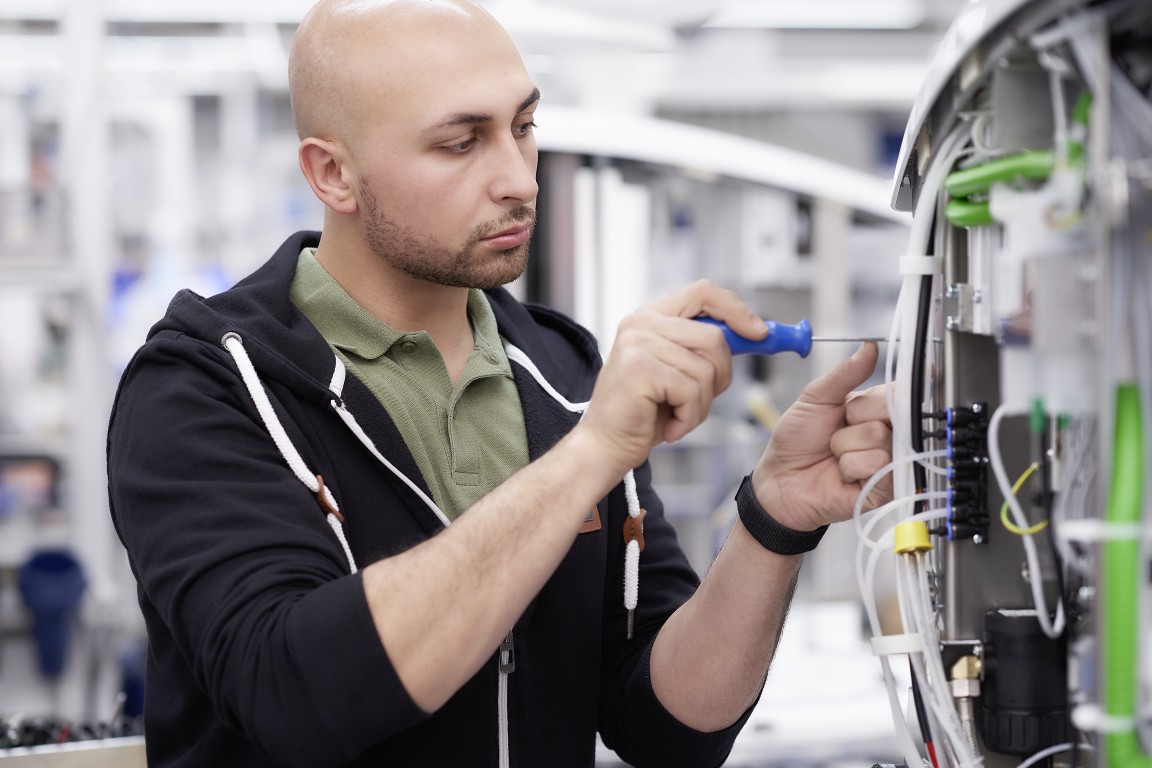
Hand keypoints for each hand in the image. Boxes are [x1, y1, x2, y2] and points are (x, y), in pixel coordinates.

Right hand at [577, 280, 766, 475]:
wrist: (605, 445)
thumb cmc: (644, 411)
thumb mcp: (679, 369)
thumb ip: (705, 347)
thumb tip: (757, 332)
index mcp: (652, 316)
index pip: (704, 292)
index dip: (737, 310)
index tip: (760, 334)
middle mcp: (641, 322)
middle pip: (715, 335)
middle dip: (721, 375)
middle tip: (700, 400)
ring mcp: (637, 343)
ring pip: (706, 368)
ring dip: (701, 404)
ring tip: (678, 415)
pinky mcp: (639, 369)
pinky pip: (691, 391)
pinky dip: (689, 417)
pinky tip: (670, 426)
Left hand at [749, 343, 892, 530]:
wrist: (781, 479)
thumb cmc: (797, 439)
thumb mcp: (816, 398)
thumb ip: (845, 373)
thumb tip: (869, 346)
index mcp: (875, 407)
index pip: (900, 391)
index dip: (879, 398)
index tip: (856, 406)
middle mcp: (887, 432)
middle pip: (892, 414)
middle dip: (854, 421)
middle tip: (837, 430)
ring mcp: (888, 460)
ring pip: (880, 439)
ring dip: (846, 447)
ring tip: (835, 455)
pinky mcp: (886, 486)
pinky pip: (877, 465)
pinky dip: (850, 467)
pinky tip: (842, 474)